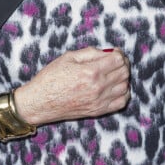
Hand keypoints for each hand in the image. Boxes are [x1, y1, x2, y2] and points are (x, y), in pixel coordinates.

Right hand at [14, 47, 129, 125]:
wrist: (40, 102)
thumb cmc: (50, 78)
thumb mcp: (68, 57)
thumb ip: (90, 53)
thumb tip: (106, 53)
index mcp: (90, 71)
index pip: (119, 60)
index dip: (119, 53)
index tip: (114, 52)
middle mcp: (98, 87)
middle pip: (124, 72)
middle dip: (122, 64)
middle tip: (114, 61)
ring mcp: (99, 101)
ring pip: (125, 86)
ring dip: (122, 78)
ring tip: (112, 74)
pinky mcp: (98, 111)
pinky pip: (121, 102)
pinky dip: (123, 93)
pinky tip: (114, 88)